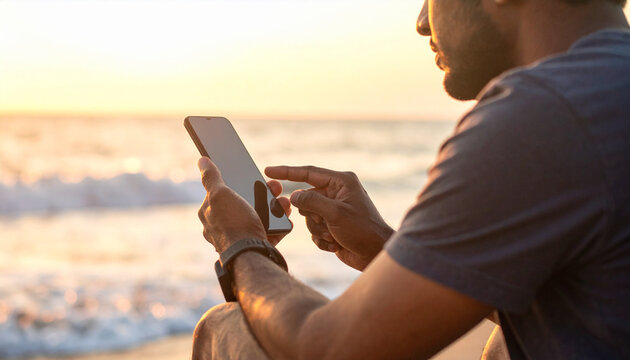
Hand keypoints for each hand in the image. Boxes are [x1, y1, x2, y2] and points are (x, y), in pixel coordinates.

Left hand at [197, 157, 291, 251]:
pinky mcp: (255, 246)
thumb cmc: (234, 224)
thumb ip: (211, 177)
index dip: (239, 182)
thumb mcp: (220, 194)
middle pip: (244, 203)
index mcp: (210, 214)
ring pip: (259, 217)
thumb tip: (202, 160)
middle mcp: (223, 227)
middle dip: (262, 194)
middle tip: (275, 187)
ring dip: (274, 207)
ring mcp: (240, 237)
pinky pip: (269, 231)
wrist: (251, 256)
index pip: (222, 192)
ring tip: (284, 203)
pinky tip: (285, 219)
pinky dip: (279, 224)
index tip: (253, 175)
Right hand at [265, 166, 393, 270]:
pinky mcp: (331, 225)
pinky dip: (321, 239)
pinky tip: (336, 243)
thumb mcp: (336, 213)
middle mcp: (336, 193)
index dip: (286, 172)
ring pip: (307, 217)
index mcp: (341, 182)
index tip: (268, 171)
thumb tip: (293, 196)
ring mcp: (333, 210)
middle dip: (313, 216)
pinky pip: (313, 230)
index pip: (308, 172)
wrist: (375, 254)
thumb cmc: (362, 230)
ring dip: (318, 229)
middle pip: (306, 199)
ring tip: (335, 236)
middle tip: (327, 224)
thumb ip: (312, 201)